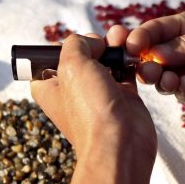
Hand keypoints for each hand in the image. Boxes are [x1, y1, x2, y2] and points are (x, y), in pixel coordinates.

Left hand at [31, 26, 156, 169]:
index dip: (63, 46)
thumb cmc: (90, 110)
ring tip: (124, 39)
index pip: (49, 58)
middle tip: (105, 41)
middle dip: (96, 42)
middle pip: (82, 55)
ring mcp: (99, 94)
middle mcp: (73, 91)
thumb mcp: (72, 65)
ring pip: (105, 60)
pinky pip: (126, 71)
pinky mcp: (123, 97)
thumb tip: (95, 42)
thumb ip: (77, 44)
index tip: (77, 45)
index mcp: (49, 88)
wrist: (121, 144)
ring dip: (115, 47)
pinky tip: (134, 54)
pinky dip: (130, 61)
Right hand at [127, 6, 184, 107]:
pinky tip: (179, 85)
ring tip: (158, 75)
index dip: (141, 37)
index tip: (128, 42)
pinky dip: (179, 91)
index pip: (157, 31)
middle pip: (156, 57)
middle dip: (144, 60)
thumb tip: (155, 53)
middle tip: (140, 64)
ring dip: (159, 77)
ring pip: (167, 78)